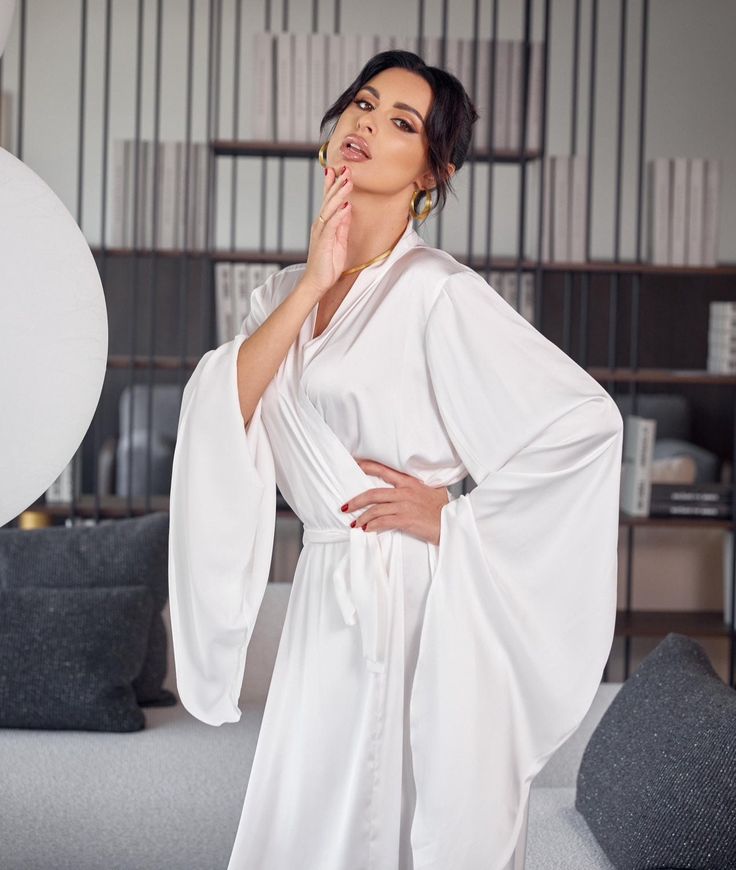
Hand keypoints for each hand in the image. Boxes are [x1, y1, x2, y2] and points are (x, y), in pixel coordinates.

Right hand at [302, 164, 352, 297]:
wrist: (316, 283)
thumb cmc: (327, 265)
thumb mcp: (339, 242)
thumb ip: (342, 225)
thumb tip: (348, 209)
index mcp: (324, 224)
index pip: (329, 201)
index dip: (334, 185)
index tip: (341, 170)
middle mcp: (320, 225)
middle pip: (329, 200)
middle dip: (337, 183)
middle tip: (346, 168)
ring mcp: (321, 232)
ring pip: (330, 208)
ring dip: (339, 194)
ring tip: (348, 180)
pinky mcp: (324, 242)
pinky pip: (332, 225)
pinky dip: (339, 214)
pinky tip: (346, 205)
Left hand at [340, 458, 449, 545]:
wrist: (453, 523)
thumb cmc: (444, 509)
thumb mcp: (433, 490)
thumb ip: (418, 487)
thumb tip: (410, 486)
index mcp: (409, 482)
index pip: (383, 470)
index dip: (366, 466)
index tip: (354, 464)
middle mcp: (405, 491)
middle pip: (373, 493)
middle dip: (356, 501)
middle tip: (345, 507)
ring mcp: (405, 505)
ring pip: (375, 509)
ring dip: (362, 517)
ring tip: (354, 523)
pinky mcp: (406, 519)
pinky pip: (383, 522)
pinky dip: (372, 526)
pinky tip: (367, 530)